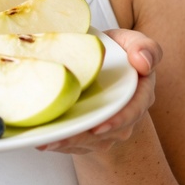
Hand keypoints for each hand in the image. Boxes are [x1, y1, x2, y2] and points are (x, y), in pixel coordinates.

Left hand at [37, 28, 161, 154]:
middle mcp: (124, 117)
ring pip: (87, 140)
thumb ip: (144, 47)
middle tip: (61, 138)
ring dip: (66, 142)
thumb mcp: (129, 42)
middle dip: (83, 137)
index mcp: (139, 95)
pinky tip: (40, 141)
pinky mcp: (87, 134)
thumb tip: (143, 62)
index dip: (117, 121)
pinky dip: (57, 142)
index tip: (99, 127)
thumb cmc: (115, 50)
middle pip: (106, 132)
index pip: (132, 111)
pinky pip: (74, 142)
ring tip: (45, 142)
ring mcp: (106, 128)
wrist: (96, 62)